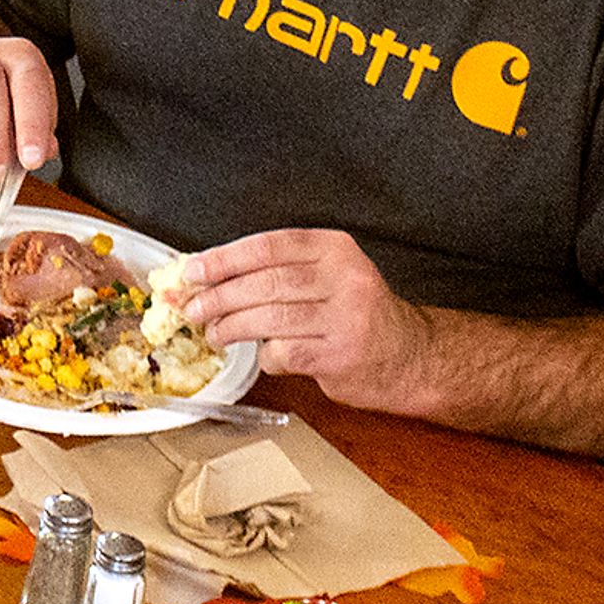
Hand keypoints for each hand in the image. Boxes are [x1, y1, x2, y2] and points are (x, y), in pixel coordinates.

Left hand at [174, 229, 433, 405]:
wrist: (411, 357)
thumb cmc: (356, 314)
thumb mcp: (328, 276)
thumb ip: (277, 272)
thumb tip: (207, 278)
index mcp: (335, 249)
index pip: (268, 246)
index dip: (223, 259)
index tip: (192, 271)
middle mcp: (345, 278)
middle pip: (265, 282)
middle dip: (219, 296)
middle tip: (192, 307)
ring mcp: (347, 318)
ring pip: (270, 318)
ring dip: (232, 327)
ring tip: (214, 333)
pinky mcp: (342, 355)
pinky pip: (285, 352)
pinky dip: (266, 356)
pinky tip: (265, 356)